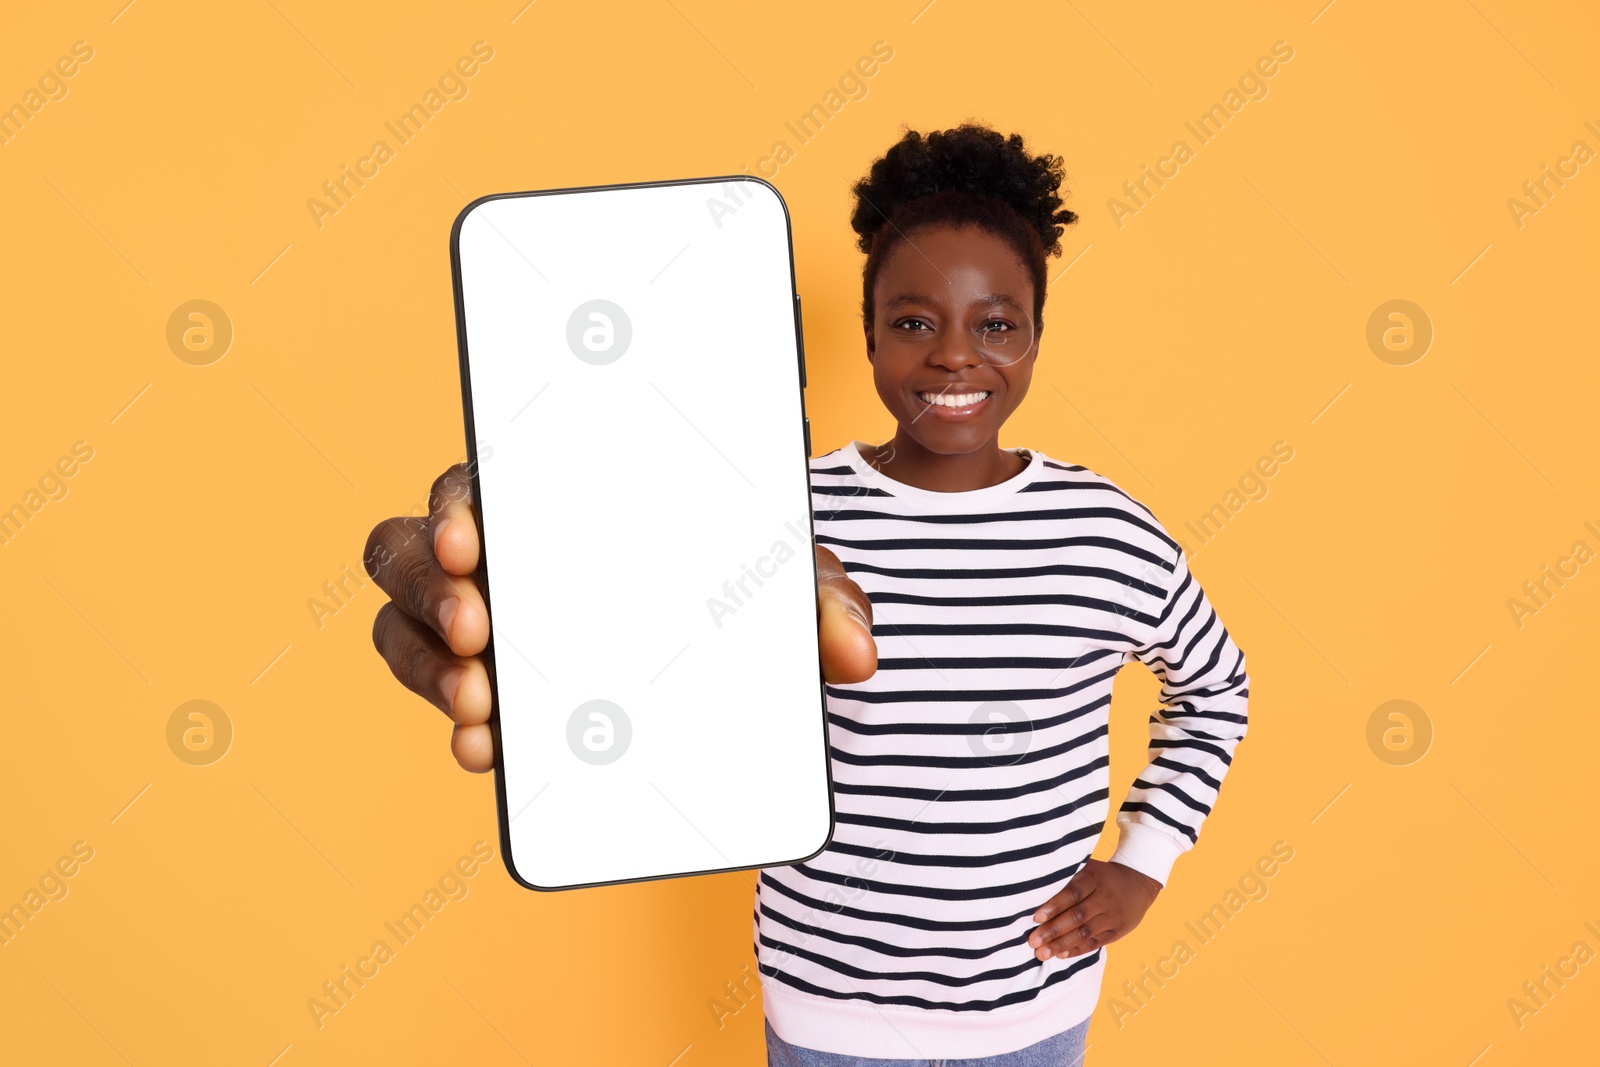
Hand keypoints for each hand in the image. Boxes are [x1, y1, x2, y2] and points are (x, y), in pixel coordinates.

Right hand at [366, 464, 878, 772]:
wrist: (735, 657)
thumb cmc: (735, 581)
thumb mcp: (784, 578)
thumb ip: (819, 598)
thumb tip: (857, 654)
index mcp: (553, 493)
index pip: (478, 478)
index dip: (458, 502)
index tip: (474, 540)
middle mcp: (498, 548)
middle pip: (410, 547)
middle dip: (429, 587)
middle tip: (477, 632)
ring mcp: (478, 617)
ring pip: (402, 624)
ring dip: (427, 665)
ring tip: (482, 709)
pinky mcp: (482, 683)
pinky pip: (438, 693)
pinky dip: (457, 722)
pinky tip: (488, 753)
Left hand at [1027, 858, 1161, 960]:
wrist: (1139, 882)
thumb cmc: (1102, 875)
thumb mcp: (1089, 868)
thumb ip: (1067, 877)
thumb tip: (1034, 889)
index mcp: (1094, 878)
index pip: (1072, 893)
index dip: (1054, 906)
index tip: (1036, 918)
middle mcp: (1105, 898)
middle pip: (1077, 916)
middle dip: (1053, 931)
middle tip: (1032, 942)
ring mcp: (1112, 916)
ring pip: (1084, 933)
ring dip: (1061, 945)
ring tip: (1042, 953)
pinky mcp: (1117, 931)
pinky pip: (1095, 942)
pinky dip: (1077, 950)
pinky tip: (1061, 955)